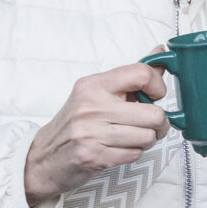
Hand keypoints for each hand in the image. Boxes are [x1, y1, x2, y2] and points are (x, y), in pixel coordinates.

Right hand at [24, 64, 171, 206]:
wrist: (46, 156)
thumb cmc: (77, 122)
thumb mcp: (99, 92)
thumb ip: (133, 76)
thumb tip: (160, 51)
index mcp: (95, 85)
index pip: (141, 74)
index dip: (159, 87)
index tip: (156, 95)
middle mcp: (92, 106)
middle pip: (154, 114)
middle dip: (159, 123)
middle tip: (150, 124)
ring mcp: (91, 132)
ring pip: (148, 137)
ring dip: (146, 140)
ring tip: (131, 137)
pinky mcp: (94, 156)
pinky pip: (135, 154)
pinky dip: (133, 153)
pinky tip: (119, 149)